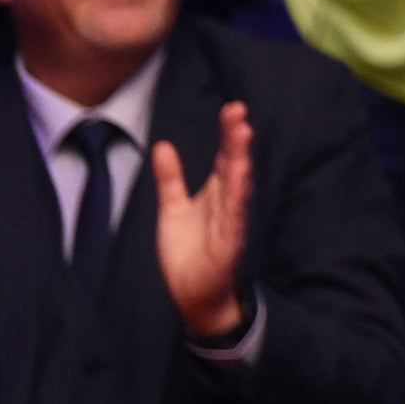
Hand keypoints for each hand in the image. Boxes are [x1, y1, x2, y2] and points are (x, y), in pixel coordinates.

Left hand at [153, 101, 253, 338]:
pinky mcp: (229, 240)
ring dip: (241, 159)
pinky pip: (235, 214)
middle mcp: (226, 202)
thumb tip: (162, 146)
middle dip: (236, 138)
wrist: (192, 294)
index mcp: (215, 193)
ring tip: (242, 134)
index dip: (228, 133)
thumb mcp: (172, 210)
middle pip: (233, 163)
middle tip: (238, 111)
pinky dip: (238, 194)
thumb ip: (170, 179)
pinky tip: (240, 175)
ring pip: (238, 184)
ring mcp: (231, 220)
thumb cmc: (188, 253)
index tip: (232, 108)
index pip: (224, 156)